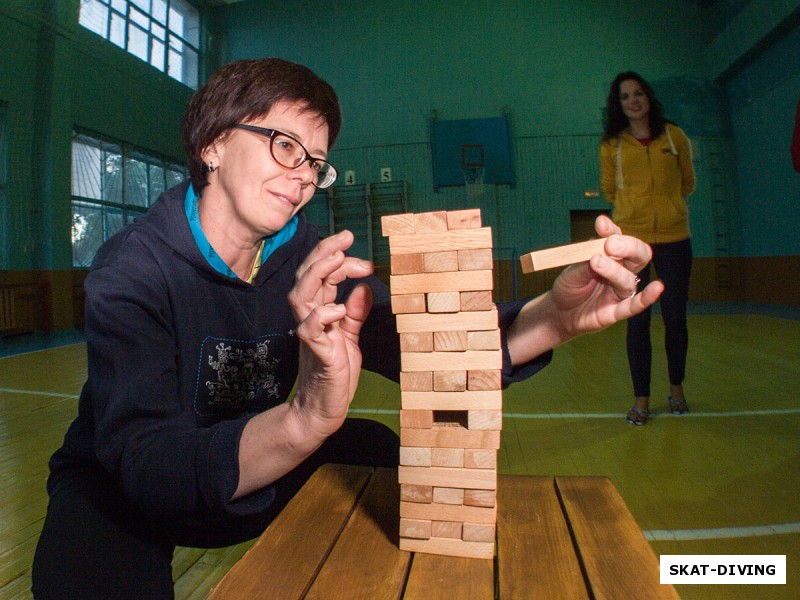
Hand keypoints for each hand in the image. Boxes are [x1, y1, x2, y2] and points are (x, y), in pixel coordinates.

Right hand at [287, 230, 373, 437]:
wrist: (323, 410)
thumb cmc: (335, 374)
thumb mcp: (350, 339)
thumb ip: (355, 314)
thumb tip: (363, 287)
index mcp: (320, 313)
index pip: (322, 276)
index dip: (338, 259)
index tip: (360, 255)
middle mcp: (311, 319)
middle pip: (307, 277)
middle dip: (325, 253)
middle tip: (345, 237)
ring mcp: (311, 335)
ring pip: (301, 296)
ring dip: (318, 274)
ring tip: (338, 260)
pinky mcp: (317, 354)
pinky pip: (310, 330)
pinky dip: (322, 315)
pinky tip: (339, 308)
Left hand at [549, 215, 662, 337]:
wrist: (558, 313)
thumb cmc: (568, 288)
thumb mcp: (571, 272)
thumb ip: (585, 264)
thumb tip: (598, 254)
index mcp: (608, 255)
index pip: (616, 238)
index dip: (611, 231)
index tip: (601, 224)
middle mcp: (619, 270)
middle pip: (638, 255)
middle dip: (629, 247)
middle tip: (611, 245)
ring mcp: (619, 290)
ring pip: (629, 279)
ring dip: (615, 271)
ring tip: (596, 263)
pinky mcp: (617, 310)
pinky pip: (635, 305)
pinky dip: (647, 298)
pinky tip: (657, 288)